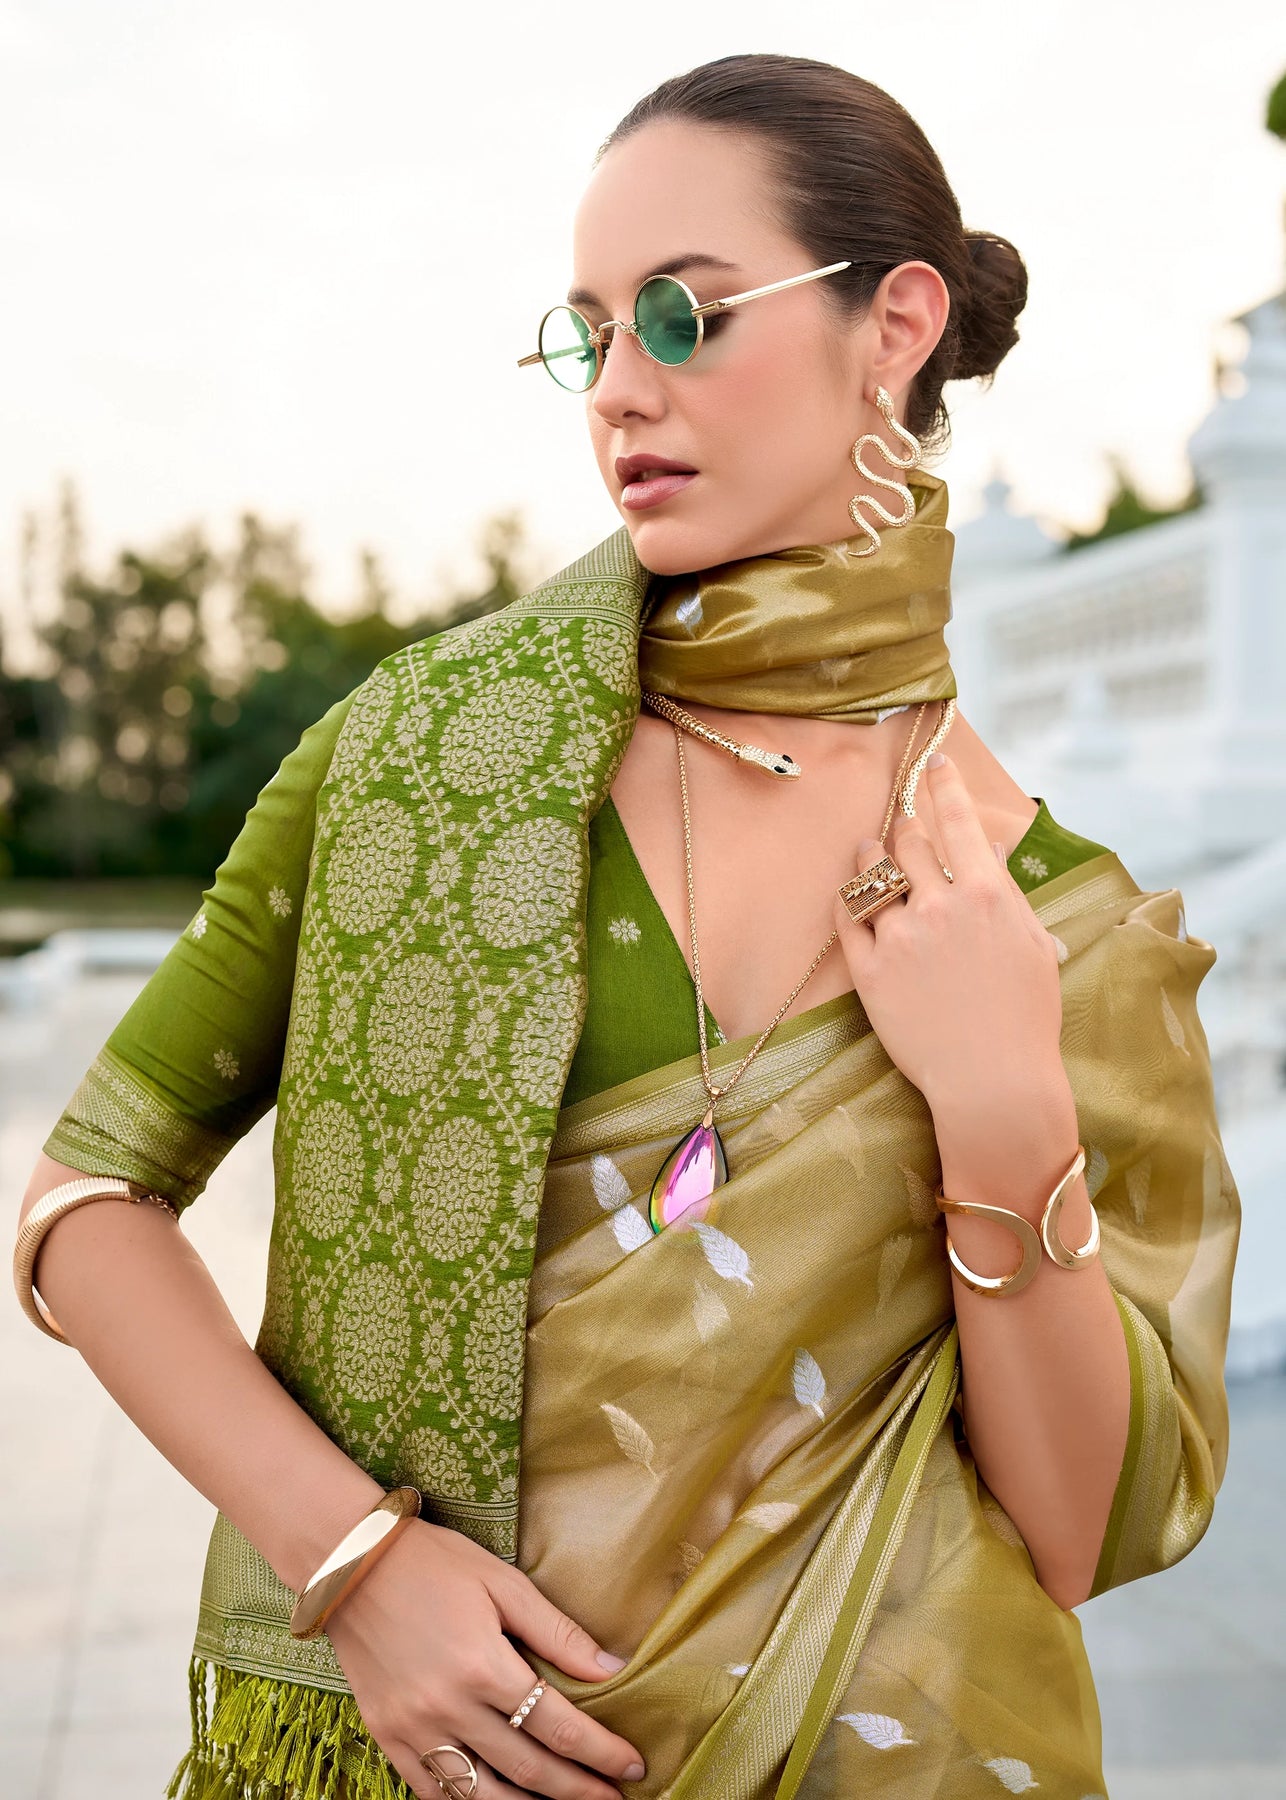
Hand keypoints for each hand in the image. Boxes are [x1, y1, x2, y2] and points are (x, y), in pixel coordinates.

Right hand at [325, 1517, 645, 1798]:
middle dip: (579, 1790)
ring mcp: (414, 1729)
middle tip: (614, 1799)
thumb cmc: (434, 1563)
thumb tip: (613, 1668)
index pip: (558, 1726)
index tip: (633, 1766)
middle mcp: (448, 1707)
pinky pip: (435, 1793)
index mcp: (483, 1665)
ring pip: (484, 1795)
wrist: (351, 1564)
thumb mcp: (502, 1582)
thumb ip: (557, 1632)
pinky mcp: (388, 1738)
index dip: (601, 1752)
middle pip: (529, 1769)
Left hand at [833, 753, 1066, 1134]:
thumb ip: (1006, 891)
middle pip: (911, 842)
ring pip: (873, 874)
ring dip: (871, 855)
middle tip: (904, 823)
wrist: (992, 1080)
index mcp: (987, 894)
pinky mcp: (869, 970)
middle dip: (908, 827)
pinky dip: (847, 899)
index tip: (933, 761)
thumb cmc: (1024, 1016)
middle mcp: (940, 906)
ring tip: (870, 849)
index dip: (944, 783)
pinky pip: (846, 917)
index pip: (959, 819)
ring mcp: (900, 937)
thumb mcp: (1031, 943)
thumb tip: (991, 847)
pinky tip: (850, 894)